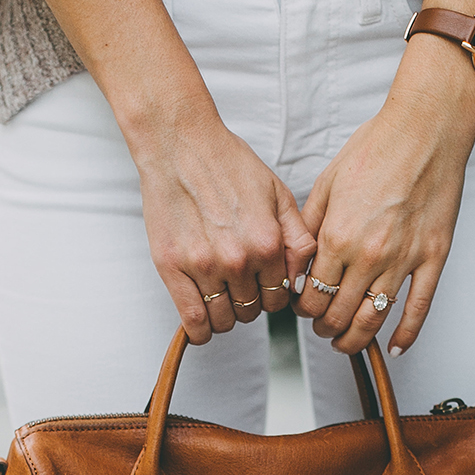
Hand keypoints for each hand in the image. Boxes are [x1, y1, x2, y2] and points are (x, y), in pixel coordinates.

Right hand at [135, 107, 316, 342]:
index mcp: (267, 243)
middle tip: (239, 284)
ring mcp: (202, 266)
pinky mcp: (171, 268)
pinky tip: (203, 322)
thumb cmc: (228, 163)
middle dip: (249, 303)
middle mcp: (237, 259)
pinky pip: (192, 320)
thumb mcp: (278, 194)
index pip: (278, 298)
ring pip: (224, 320)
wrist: (180, 144)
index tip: (261, 285)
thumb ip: (298, 239)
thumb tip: (302, 278)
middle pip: (252, 312)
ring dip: (225, 315)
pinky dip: (201, 330)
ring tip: (220, 294)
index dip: (271, 295)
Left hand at [295, 39, 474, 355]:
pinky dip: (405, 334)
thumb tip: (298, 263)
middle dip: (324, 327)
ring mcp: (404, 259)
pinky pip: (418, 308)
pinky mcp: (433, 258)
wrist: (425, 129)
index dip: (303, 310)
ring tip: (346, 341)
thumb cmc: (377, 148)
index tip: (303, 308)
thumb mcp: (327, 183)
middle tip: (322, 326)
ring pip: (373, 320)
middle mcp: (369, 255)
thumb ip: (310, 227)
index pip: (312, 296)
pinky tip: (393, 346)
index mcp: (338, 237)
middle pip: (339, 315)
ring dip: (355, 339)